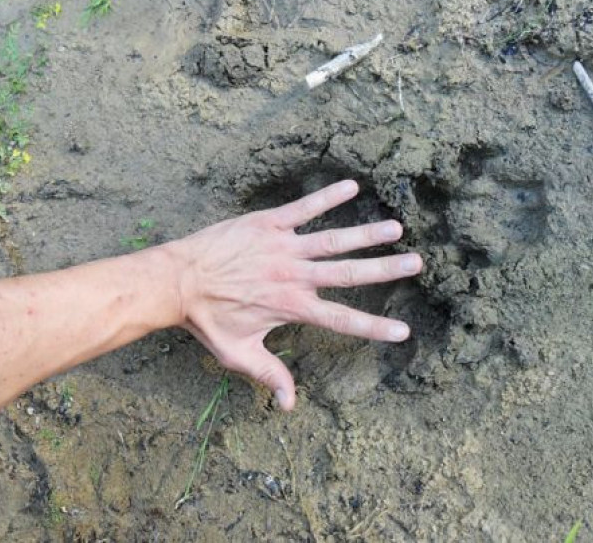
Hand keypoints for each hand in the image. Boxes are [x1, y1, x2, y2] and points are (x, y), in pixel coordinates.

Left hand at [166, 180, 422, 409]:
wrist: (176, 282)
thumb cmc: (207, 320)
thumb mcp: (238, 354)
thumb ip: (269, 376)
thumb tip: (288, 406)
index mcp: (292, 308)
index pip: (342, 320)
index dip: (374, 328)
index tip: (403, 331)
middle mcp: (295, 276)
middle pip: (349, 274)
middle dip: (385, 269)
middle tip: (417, 263)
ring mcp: (283, 248)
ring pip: (333, 239)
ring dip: (366, 234)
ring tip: (395, 228)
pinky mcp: (268, 224)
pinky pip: (303, 208)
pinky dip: (327, 197)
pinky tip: (352, 186)